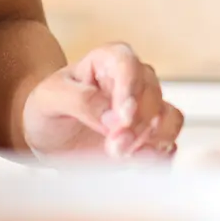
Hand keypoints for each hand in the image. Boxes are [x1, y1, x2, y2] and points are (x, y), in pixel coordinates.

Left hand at [22, 43, 183, 160]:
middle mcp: (135, 79)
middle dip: (136, 125)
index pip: (129, 65)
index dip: (130, 91)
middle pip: (152, 95)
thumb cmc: (49, 106)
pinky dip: (160, 154)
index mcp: (110, 59)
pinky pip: (170, 141)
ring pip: (169, 117)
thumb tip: (113, 118)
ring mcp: (147, 107)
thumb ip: (81, 101)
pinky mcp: (150, 135)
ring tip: (124, 156)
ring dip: (152, 140)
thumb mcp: (50, 98)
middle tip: (113, 147)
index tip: (123, 119)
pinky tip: (139, 161)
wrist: (49, 134)